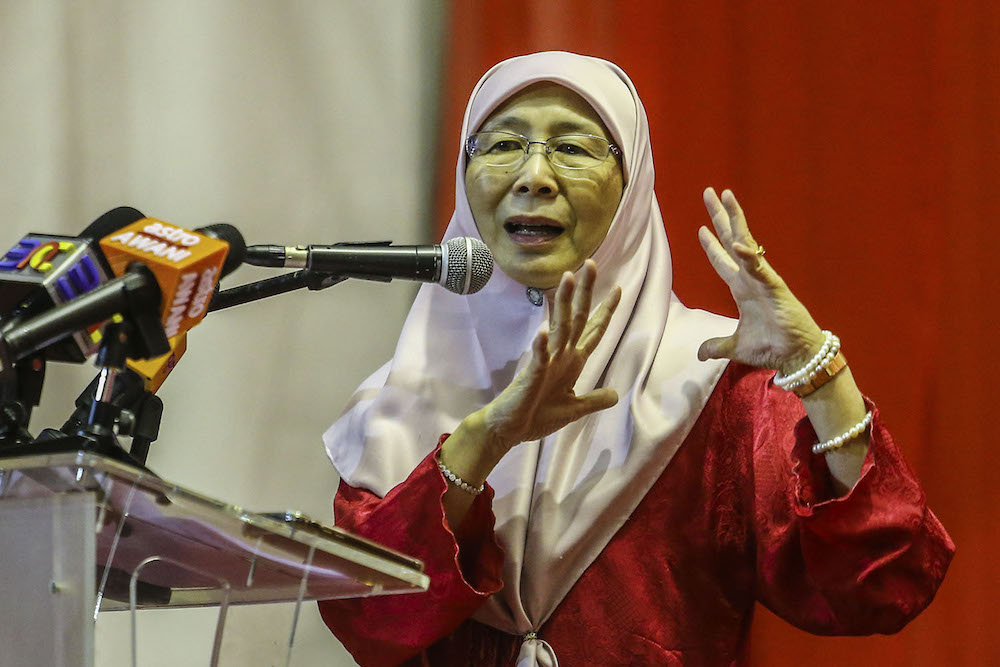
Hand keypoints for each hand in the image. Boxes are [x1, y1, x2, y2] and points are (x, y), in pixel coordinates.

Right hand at [479, 259, 620, 455]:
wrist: (510, 429)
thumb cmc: (536, 417)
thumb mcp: (574, 409)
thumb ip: (594, 400)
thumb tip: (616, 395)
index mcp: (572, 362)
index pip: (593, 331)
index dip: (606, 311)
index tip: (619, 290)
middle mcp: (561, 356)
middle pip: (578, 319)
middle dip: (586, 292)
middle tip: (592, 264)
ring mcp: (546, 363)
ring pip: (559, 328)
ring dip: (564, 303)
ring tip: (568, 278)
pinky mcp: (531, 376)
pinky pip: (538, 358)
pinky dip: (542, 345)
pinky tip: (544, 331)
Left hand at [697, 187, 823, 373]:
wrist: (796, 357)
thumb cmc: (771, 347)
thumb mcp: (735, 347)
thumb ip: (717, 345)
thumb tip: (700, 354)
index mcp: (741, 288)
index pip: (722, 260)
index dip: (711, 244)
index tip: (701, 228)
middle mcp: (750, 278)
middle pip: (731, 240)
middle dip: (719, 217)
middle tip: (709, 192)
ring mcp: (763, 280)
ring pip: (746, 243)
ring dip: (735, 219)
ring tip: (725, 196)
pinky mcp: (776, 288)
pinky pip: (760, 269)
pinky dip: (749, 257)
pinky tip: (738, 245)